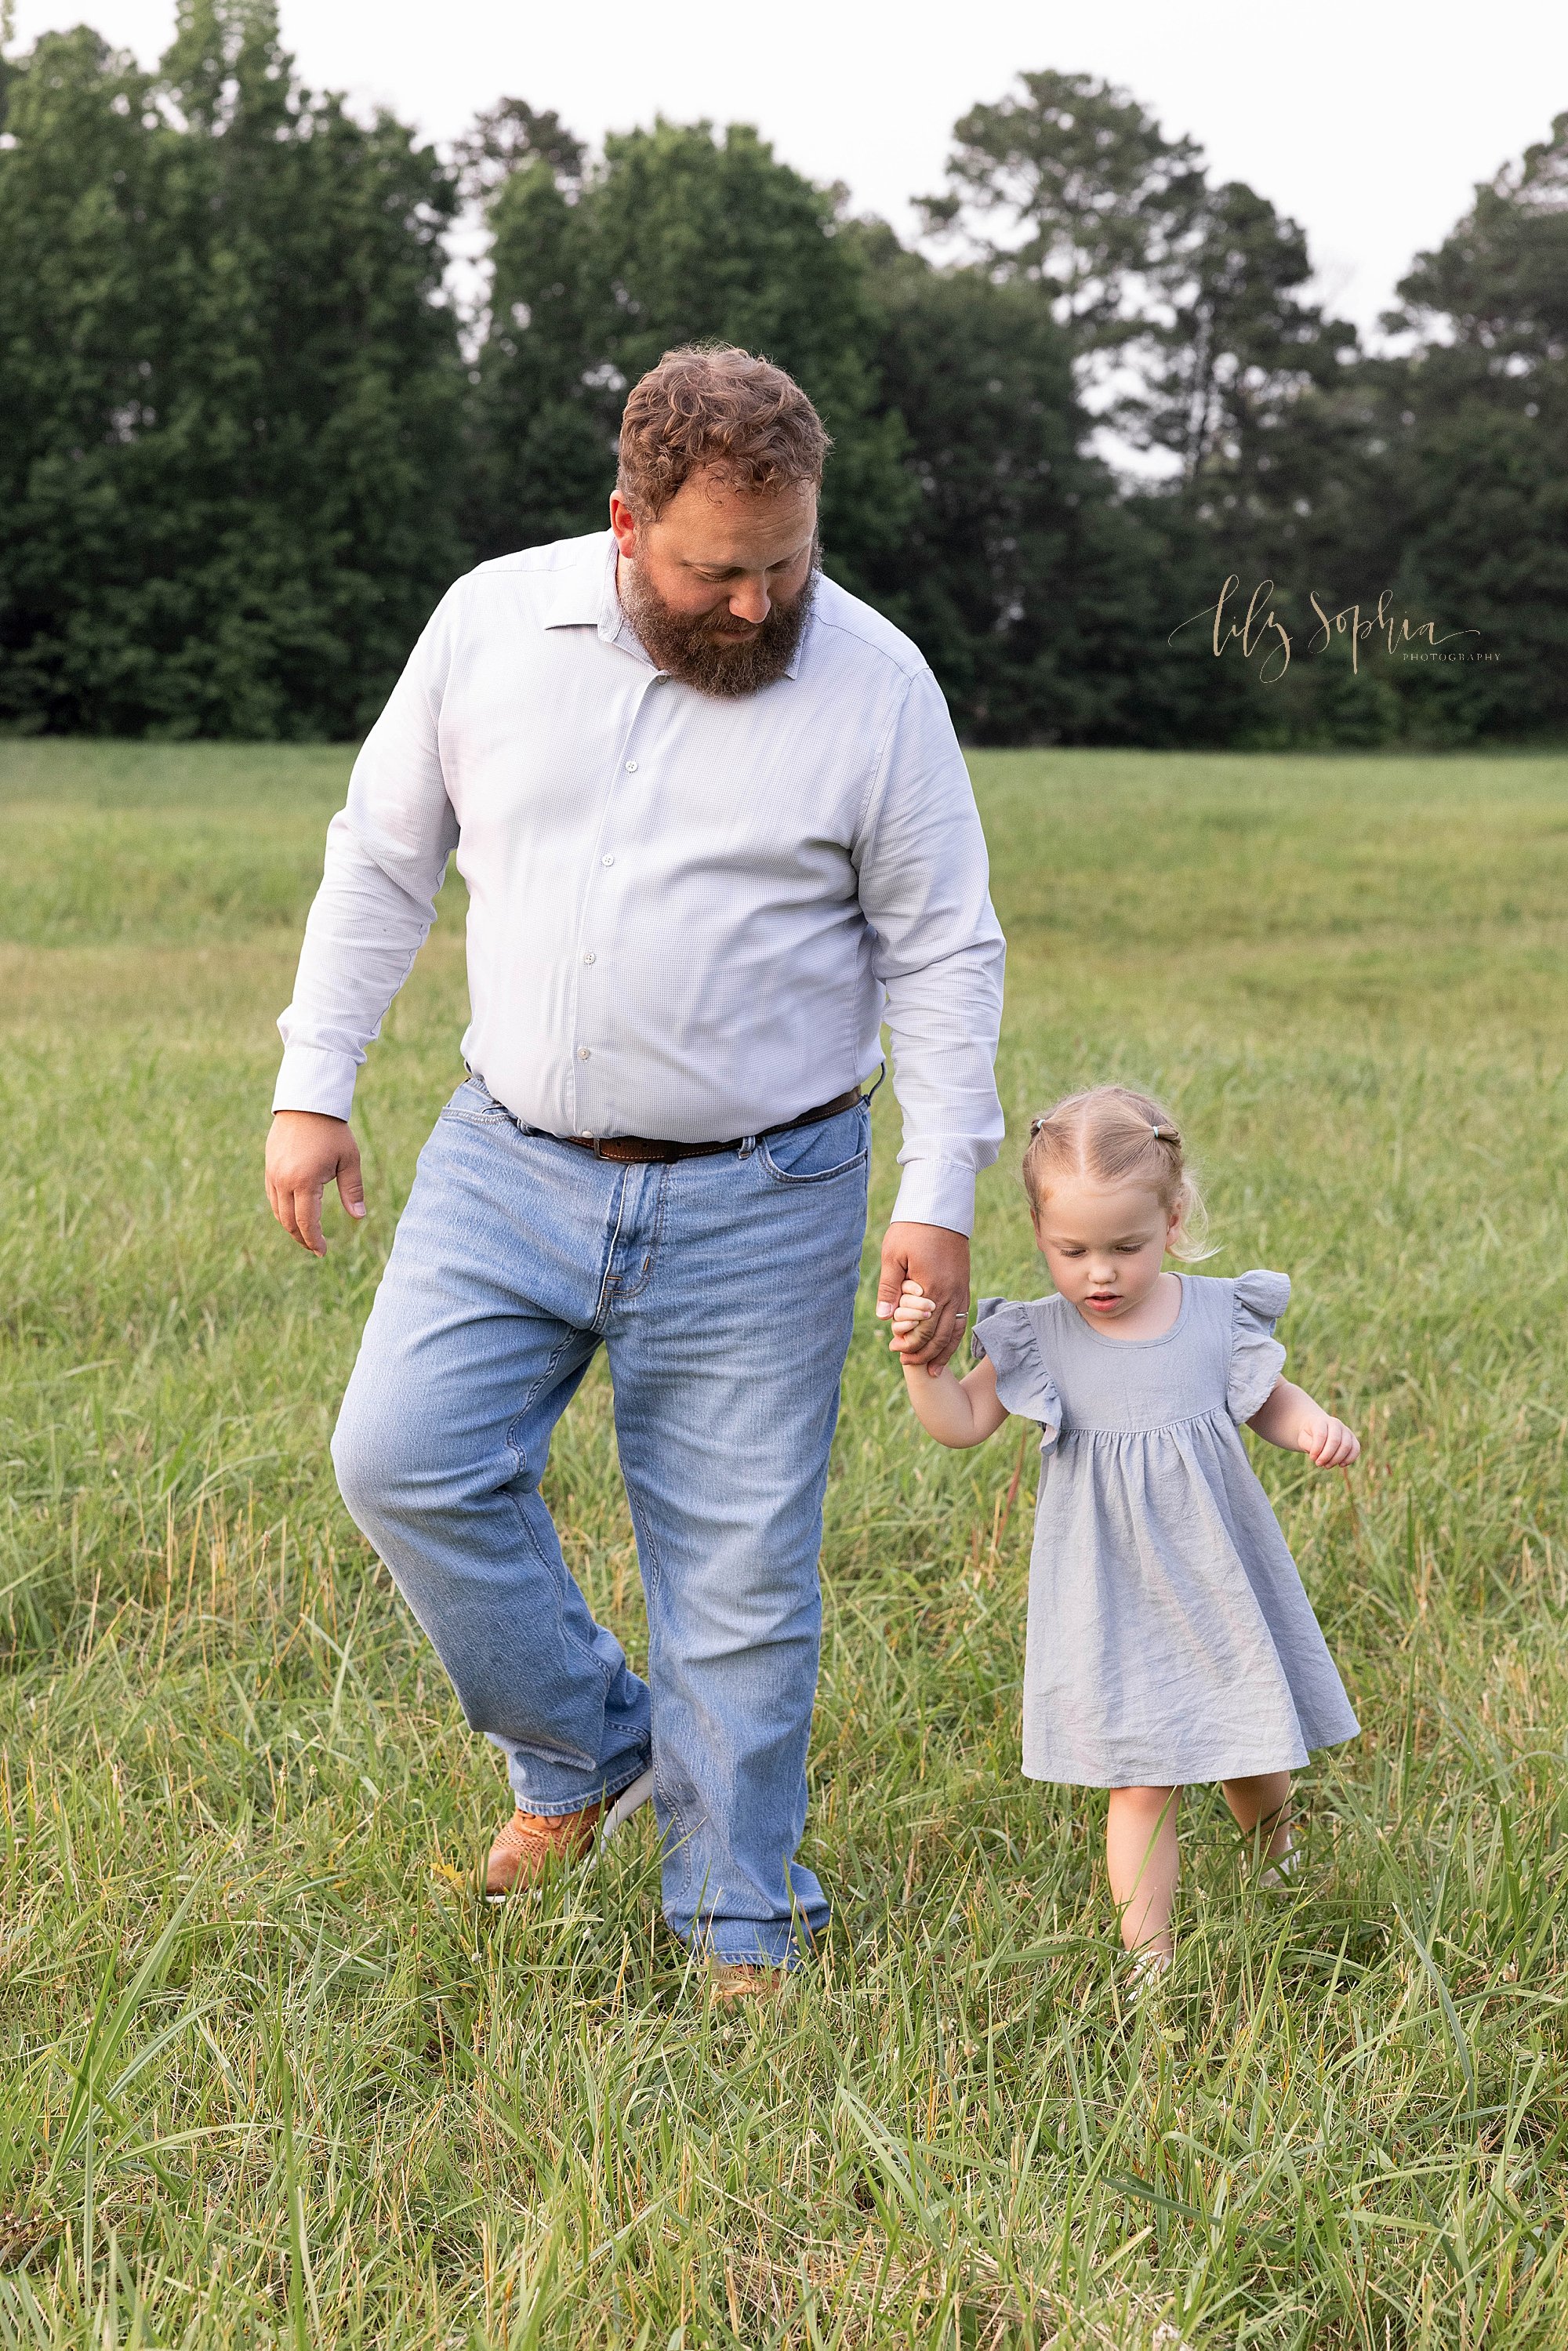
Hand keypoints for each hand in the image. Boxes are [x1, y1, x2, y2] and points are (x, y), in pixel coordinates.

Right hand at [265, 1111, 365, 1256]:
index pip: (307, 1223)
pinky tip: (295, 1214)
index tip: (323, 1252)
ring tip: (306, 1235)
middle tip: (316, 1248)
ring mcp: (273, 1174)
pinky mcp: (269, 1167)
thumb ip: (353, 1190)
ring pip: (277, 1211)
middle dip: (302, 1238)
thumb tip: (359, 1217)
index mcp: (305, 1182)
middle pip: (289, 1222)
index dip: (315, 1241)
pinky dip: (282, 1210)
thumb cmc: (333, 1131)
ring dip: (291, 1227)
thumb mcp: (349, 1160)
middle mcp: (284, 1181)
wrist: (307, 1103)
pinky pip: (272, 1197)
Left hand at [876, 1222, 968, 1374]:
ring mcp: (961, 1290)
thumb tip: (883, 1317)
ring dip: (942, 1352)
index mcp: (932, 1287)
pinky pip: (962, 1319)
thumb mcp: (893, 1255)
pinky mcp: (964, 1286)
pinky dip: (955, 1337)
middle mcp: (951, 1293)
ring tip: (931, 1369)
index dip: (909, 1343)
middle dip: (923, 1352)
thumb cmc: (912, 1230)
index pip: (923, 1329)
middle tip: (906, 1363)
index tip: (895, 1350)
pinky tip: (947, 1347)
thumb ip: (889, 1287)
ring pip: (955, 1331)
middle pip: (940, 1335)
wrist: (941, 1209)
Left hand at [1298, 1409, 1358, 1467]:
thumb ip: (1309, 1445)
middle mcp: (1335, 1424)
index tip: (1312, 1458)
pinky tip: (1340, 1465)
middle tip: (1319, 1464)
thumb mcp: (1303, 1438)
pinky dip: (1349, 1459)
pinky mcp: (1353, 1439)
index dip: (1317, 1449)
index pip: (1321, 1434)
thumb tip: (1319, 1454)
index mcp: (1321, 1421)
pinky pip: (1356, 1449)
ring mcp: (1346, 1431)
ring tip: (1327, 1465)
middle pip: (1335, 1441)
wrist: (1318, 1428)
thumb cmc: (1309, 1435)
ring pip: (1346, 1446)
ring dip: (1336, 1459)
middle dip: (1326, 1456)